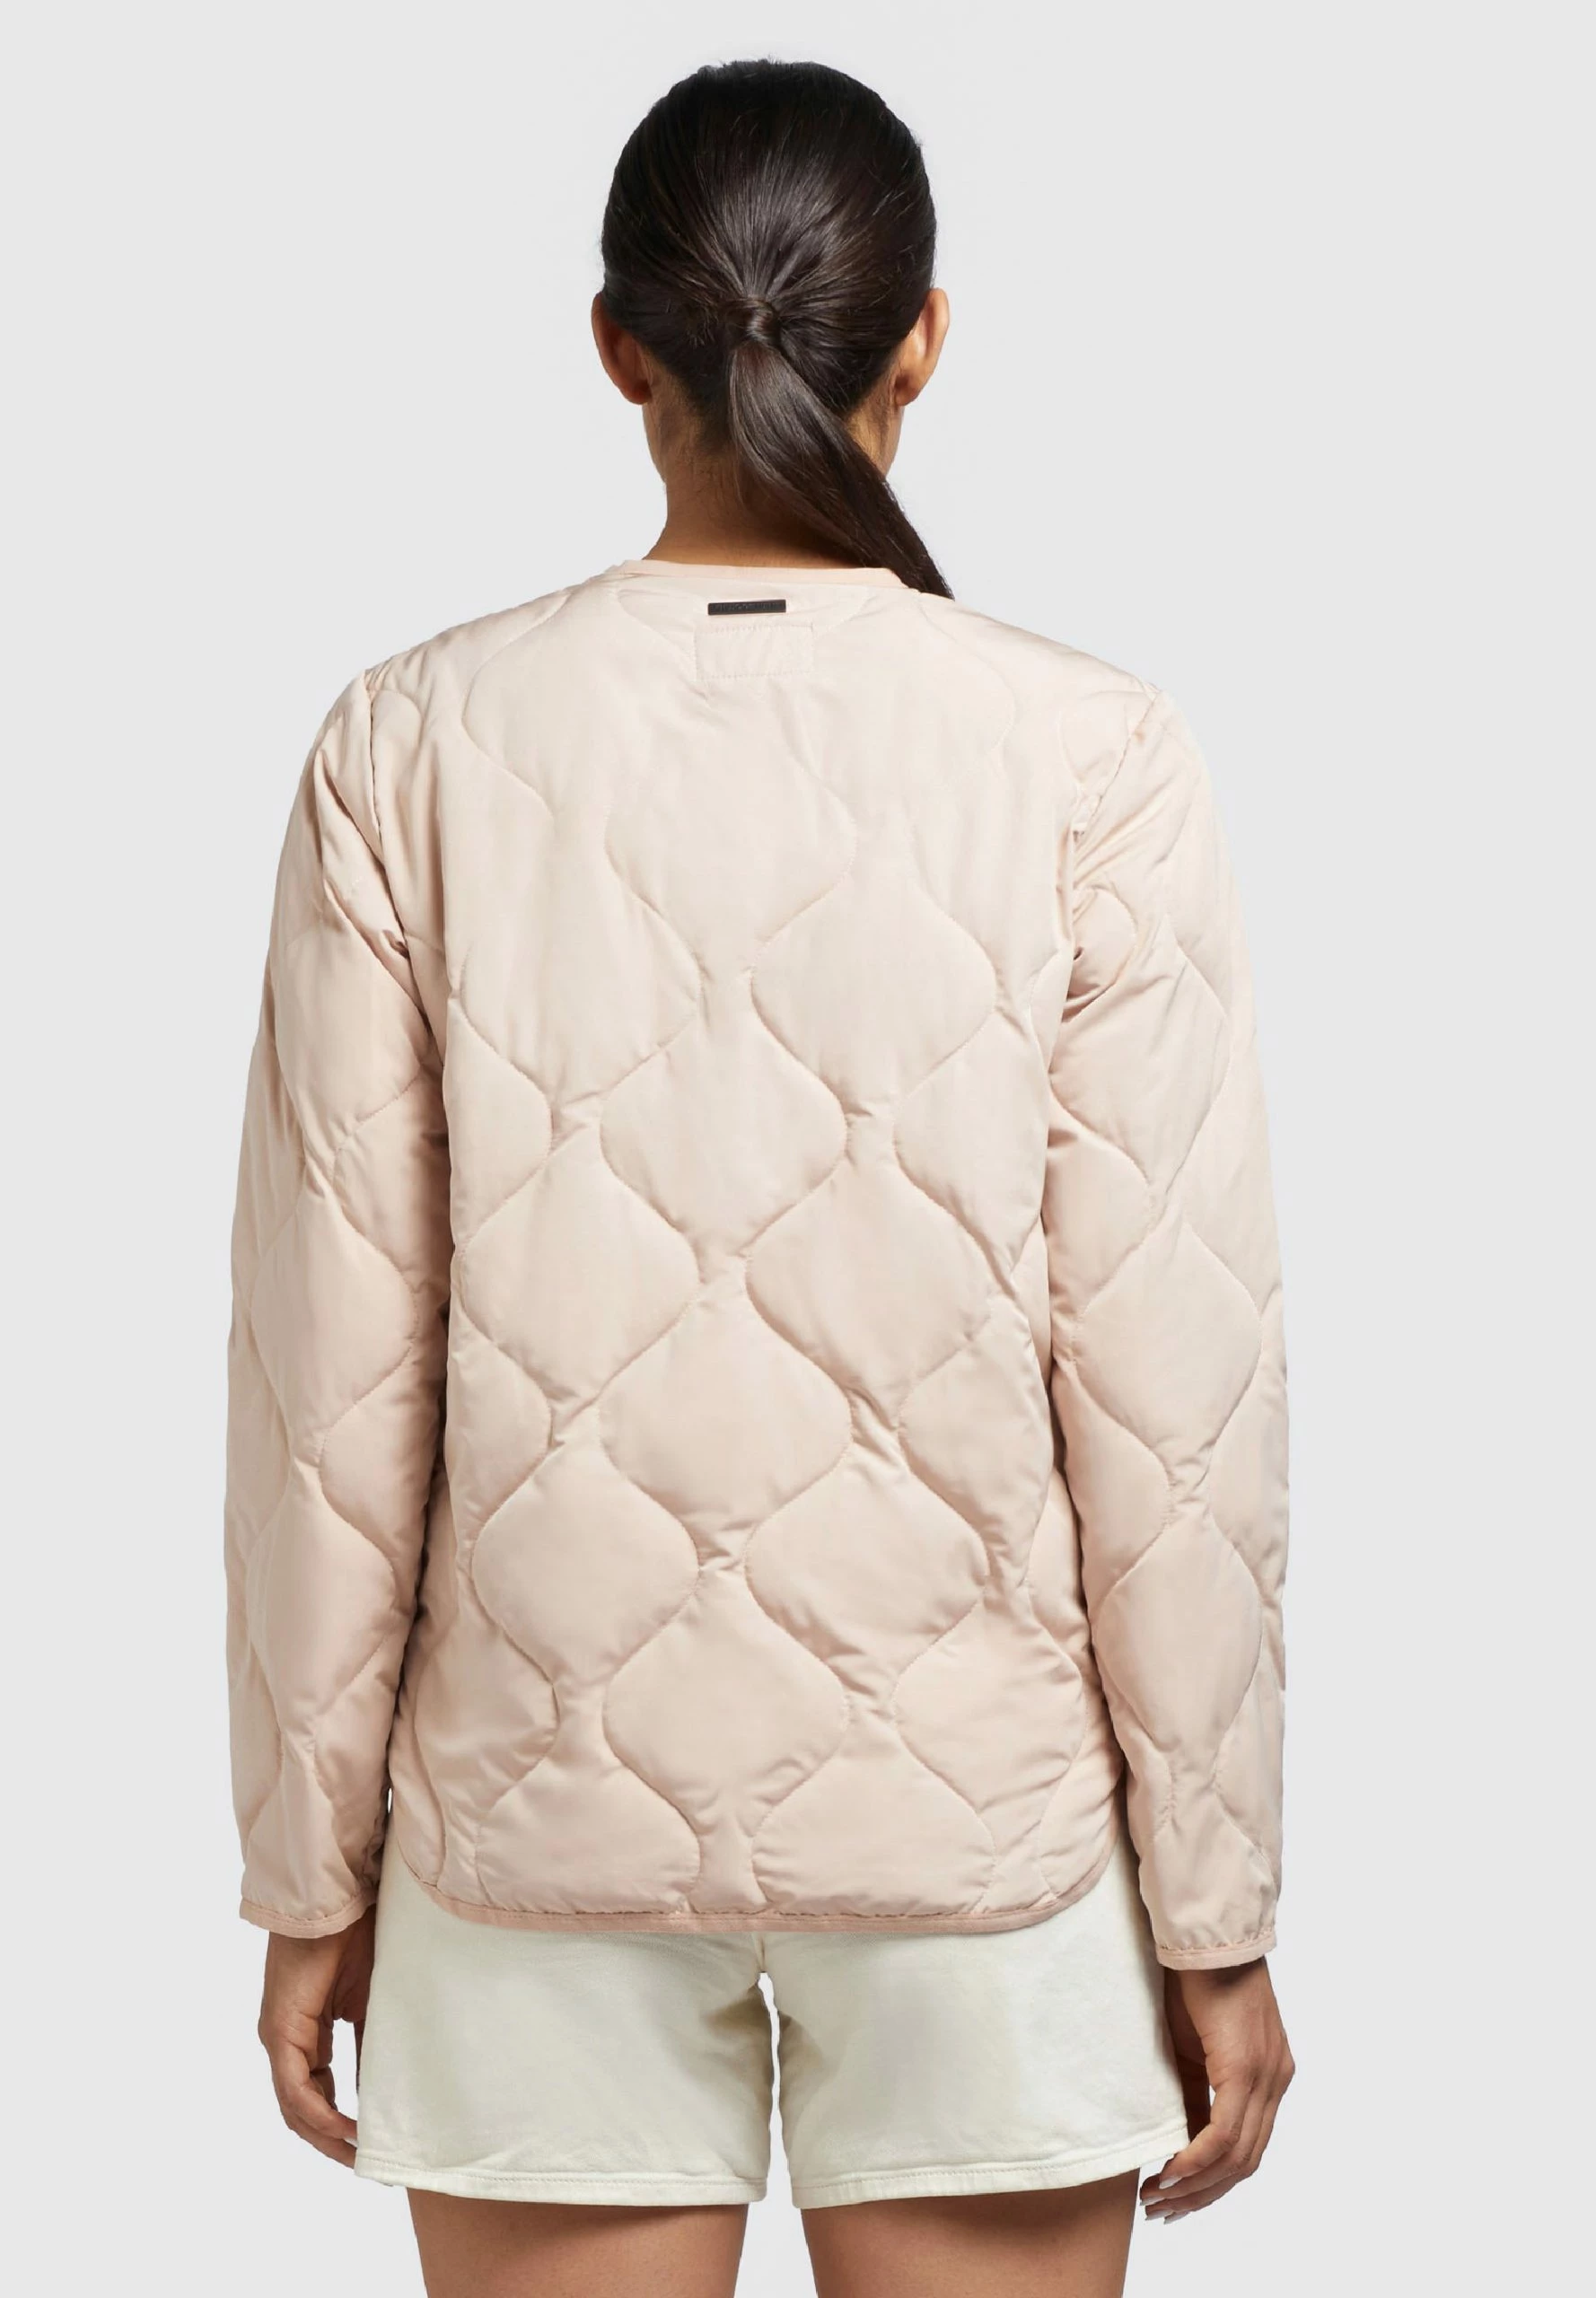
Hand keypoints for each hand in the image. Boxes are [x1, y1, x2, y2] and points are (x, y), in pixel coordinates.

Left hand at [257, 1907, 375, 2166]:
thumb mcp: (371, 2002)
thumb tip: (384, 2089)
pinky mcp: (281, 2032)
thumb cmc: (355, 1936)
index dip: (341, 2125)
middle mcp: (286, 2042)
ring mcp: (279, 2039)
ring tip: (359, 2155)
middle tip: (368, 2164)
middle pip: (302, 2111)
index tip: (374, 2144)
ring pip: (295, 2107)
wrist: (337, 1899)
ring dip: (325, 2137)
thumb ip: (371, 2045)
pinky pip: (296, 2088)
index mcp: (304, 2035)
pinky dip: (320, 2114)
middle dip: (332, 2142)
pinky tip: (346, 2128)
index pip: (317, 2095)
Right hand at [1141, 1957, 1293, 2222]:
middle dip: (1201, 2195)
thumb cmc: (1193, 1979)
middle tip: (1160, 2210)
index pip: (1248, 2150)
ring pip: (1239, 2156)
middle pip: (1246, 2163)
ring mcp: (1266, 2075)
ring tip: (1157, 2197)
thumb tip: (1180, 2138)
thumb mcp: (1192, 2045)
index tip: (1175, 2198)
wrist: (1203, 1934)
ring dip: (1196, 2185)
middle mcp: (1276, 2081)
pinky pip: (1225, 2133)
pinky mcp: (1245, 2067)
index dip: (1213, 2183)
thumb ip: (1195, 2090)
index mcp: (1269, 2076)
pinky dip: (1197, 2160)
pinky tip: (1169, 2171)